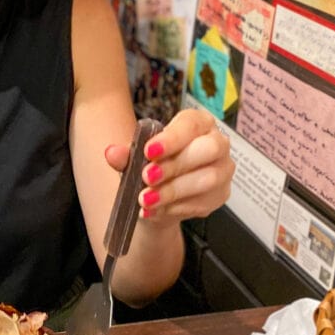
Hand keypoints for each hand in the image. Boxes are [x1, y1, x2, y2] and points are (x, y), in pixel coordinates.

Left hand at [106, 108, 233, 225]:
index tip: (149, 151)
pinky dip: (175, 208)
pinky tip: (156, 210)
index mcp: (198, 124)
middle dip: (175, 164)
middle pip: (208, 149)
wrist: (156, 197)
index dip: (172, 138)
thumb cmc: (151, 166)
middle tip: (146, 177)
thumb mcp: (135, 160)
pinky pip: (203, 202)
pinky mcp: (220, 195)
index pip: (191, 124)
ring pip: (207, 179)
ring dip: (173, 191)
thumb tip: (112, 153)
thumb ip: (126, 155)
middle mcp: (216, 143)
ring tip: (146, 199)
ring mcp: (222, 170)